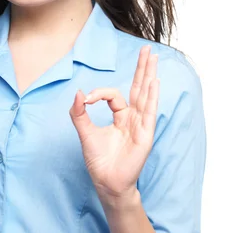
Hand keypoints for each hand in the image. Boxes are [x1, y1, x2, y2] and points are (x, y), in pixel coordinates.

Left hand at [69, 45, 158, 207]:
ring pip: (146, 95)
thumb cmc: (99, 161)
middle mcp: (133, 118)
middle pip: (139, 88)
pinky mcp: (145, 135)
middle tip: (148, 49)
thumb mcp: (85, 133)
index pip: (114, 95)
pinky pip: (149, 112)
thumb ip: (79, 113)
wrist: (107, 182)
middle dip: (142, 68)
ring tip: (154, 57)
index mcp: (121, 117)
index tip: (86, 99)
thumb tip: (78, 93)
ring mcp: (141, 125)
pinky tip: (154, 82)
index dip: (100, 93)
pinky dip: (151, 97)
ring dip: (149, 75)